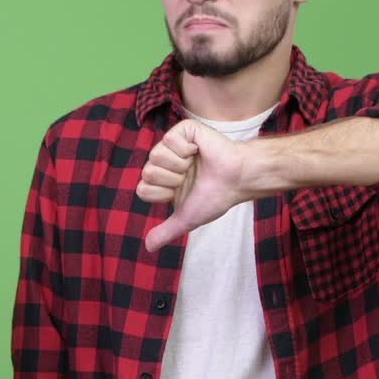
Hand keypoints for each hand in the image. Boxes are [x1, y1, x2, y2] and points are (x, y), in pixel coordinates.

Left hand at [136, 119, 250, 251]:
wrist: (236, 179)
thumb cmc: (216, 196)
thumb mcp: (187, 219)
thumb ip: (166, 232)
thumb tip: (148, 248)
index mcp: (163, 181)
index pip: (142, 188)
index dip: (162, 194)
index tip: (181, 192)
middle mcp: (164, 162)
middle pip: (147, 172)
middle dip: (172, 180)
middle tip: (190, 177)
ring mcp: (172, 144)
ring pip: (156, 155)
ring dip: (180, 165)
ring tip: (195, 164)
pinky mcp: (183, 130)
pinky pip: (169, 139)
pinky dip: (186, 149)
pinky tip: (199, 151)